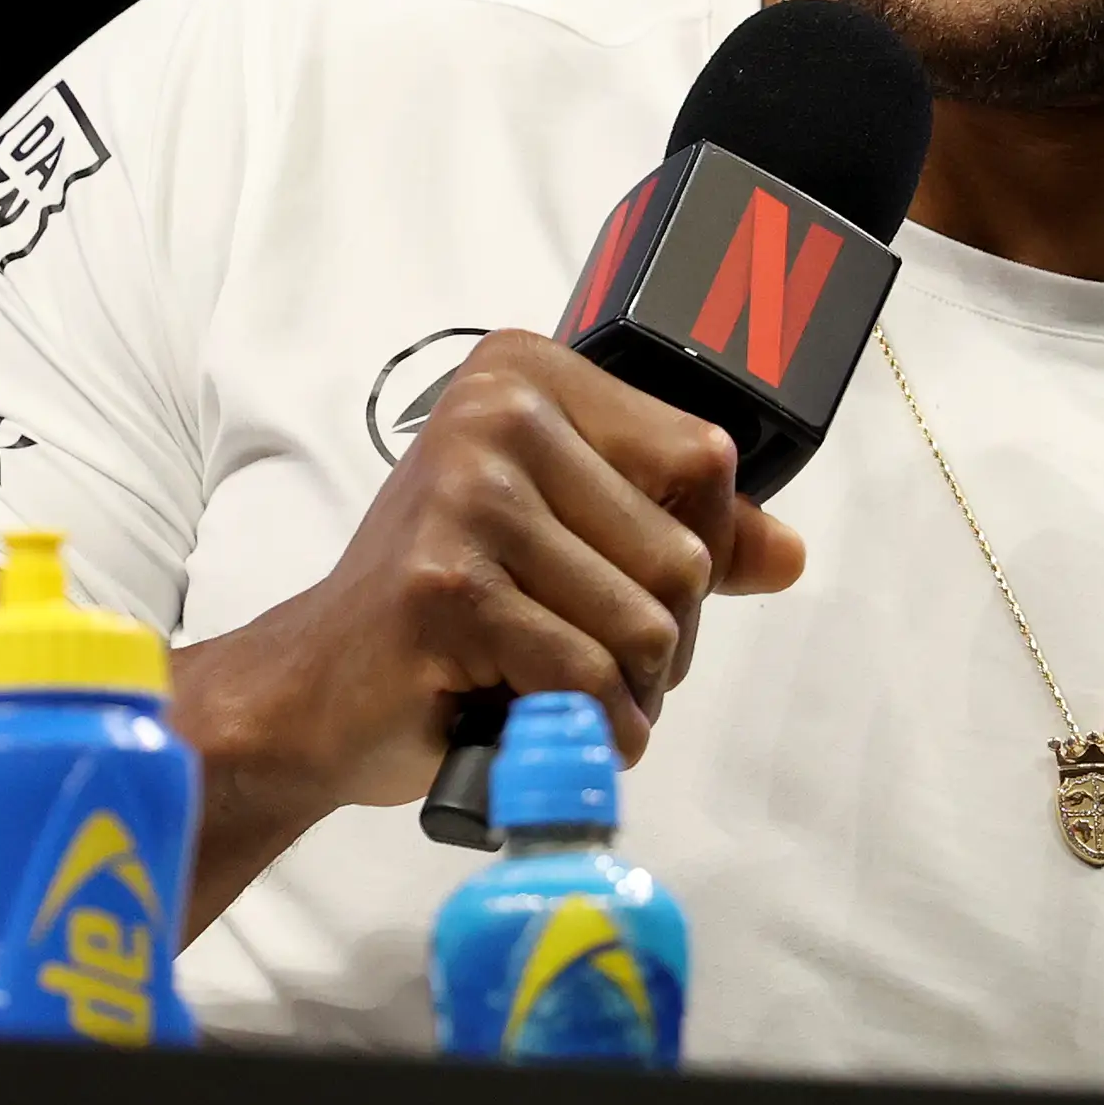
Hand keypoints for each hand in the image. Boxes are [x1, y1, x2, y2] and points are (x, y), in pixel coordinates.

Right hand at [174, 329, 806, 818]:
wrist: (315, 688)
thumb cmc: (444, 608)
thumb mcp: (564, 540)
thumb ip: (674, 533)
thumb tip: (788, 553)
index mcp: (529, 376)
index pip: (703, 462)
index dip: (697, 553)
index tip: (620, 584)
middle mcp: (497, 414)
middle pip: (682, 554)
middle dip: (657, 642)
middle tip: (576, 656)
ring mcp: (467, 498)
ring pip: (645, 625)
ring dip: (621, 693)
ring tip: (549, 688)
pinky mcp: (446, 589)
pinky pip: (587, 677)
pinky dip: (585, 729)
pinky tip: (534, 725)